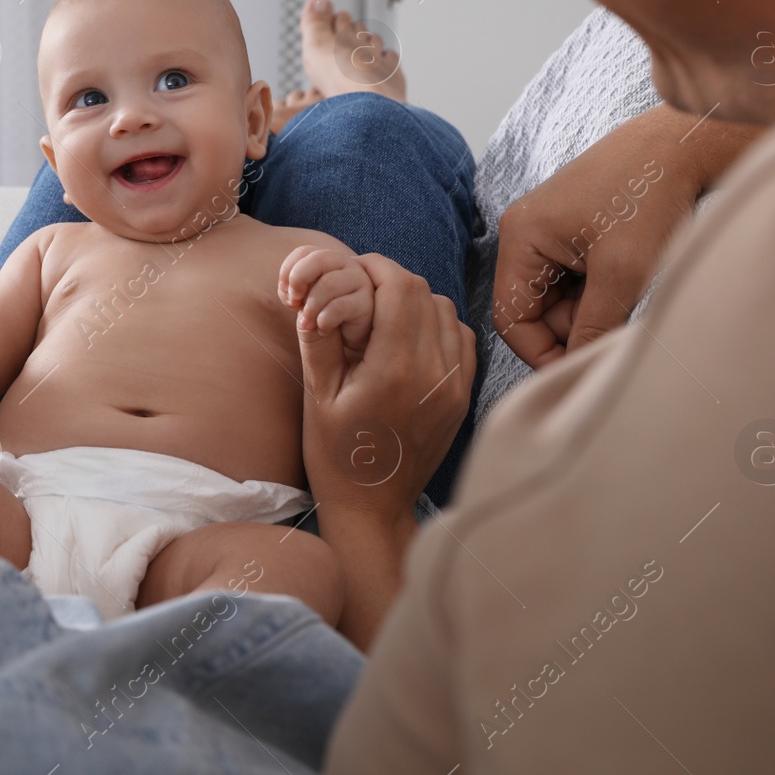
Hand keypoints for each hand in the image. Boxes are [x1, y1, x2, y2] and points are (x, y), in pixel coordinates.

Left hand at [279, 244, 373, 358]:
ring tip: (307, 323)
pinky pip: (340, 306)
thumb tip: (291, 290)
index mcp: (329, 261)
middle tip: (293, 303)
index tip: (286, 295)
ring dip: (310, 306)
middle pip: (319, 258)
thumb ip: (296, 290)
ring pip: (328, 283)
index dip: (289, 270)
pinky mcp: (368, 304)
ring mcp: (360, 282)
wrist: (347, 348)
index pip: (304, 252)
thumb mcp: (303, 302)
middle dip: (299, 279)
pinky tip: (323, 329)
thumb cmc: (322, 319)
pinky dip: (324, 320)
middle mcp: (347, 265)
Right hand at [297, 254, 474, 523]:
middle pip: (425, 293)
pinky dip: (437, 326)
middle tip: (361, 289)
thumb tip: (311, 295)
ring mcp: (454, 386)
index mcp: (394, 369)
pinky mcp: (462, 396)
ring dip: (415, 301)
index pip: (400, 286)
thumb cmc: (336, 455)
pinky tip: (409, 340)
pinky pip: (460, 338)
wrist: (373, 507)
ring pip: (446, 310)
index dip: (374, 267)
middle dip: (391, 280)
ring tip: (383, 316)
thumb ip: (317, 339)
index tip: (351, 271)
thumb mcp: (316, 395)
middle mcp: (433, 373)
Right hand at [492, 104, 758, 368]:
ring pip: (560, 297)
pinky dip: (601, 288)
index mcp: (520, 238)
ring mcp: (549, 231)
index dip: (542, 352)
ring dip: (592, 307)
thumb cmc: (649, 195)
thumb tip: (578, 370)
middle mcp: (525, 234)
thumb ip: (593, 326)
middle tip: (620, 321)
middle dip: (575, 325)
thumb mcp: (622, 273)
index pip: (511, 319)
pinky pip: (575, 278)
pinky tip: (629, 273)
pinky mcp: (573, 230)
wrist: (683, 144)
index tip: (580, 369)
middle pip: (536, 310)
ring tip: (631, 289)